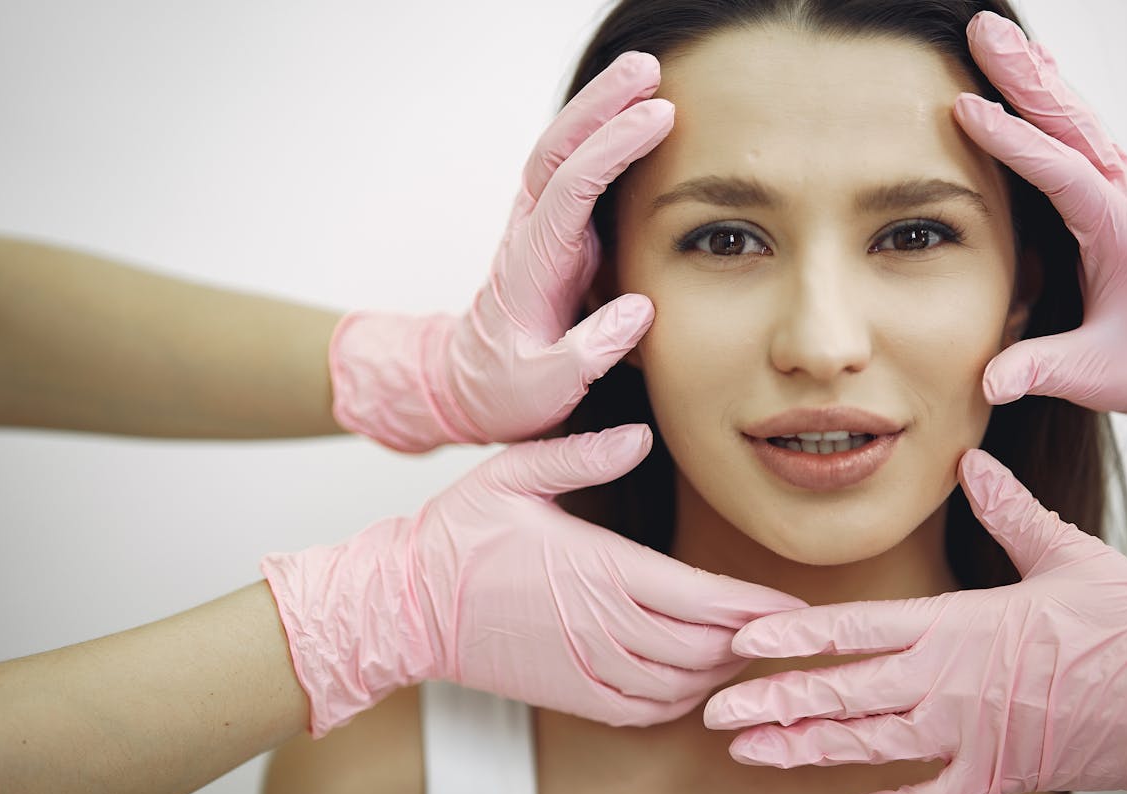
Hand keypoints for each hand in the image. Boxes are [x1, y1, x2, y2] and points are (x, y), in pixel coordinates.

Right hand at [263, 424, 806, 735]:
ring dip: (720, 671)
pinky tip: (693, 683)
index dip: (753, 607)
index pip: (700, 598)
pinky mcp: (569, 693)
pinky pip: (642, 711)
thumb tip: (640, 438)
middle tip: (784, 628)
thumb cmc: (458, 535)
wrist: (403, 604)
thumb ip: (581, 455)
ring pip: (679, 684)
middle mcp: (601, 627)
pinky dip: (679, 702)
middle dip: (750, 640)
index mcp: (598, 570)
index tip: (789, 605)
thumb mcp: (514, 473)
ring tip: (747, 650)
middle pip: (703, 647)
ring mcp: (585, 667)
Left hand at [329, 51, 672, 451]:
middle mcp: (531, 235)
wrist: (468, 388)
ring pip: (564, 153)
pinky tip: (633, 118)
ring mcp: (540, 230)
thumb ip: (588, 354)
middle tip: (648, 67)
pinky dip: (600, 138)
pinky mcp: (555, 236)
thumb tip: (639, 311)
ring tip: (646, 74)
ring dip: (600, 111)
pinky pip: (575, 174)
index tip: (658, 118)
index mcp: (530, 266)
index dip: (612, 149)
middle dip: (600, 104)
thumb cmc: (506, 392)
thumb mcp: (545, 388)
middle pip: (558, 149)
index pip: (570, 188)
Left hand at [703, 449, 1126, 793]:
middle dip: (774, 701)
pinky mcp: (994, 776)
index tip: (740, 642)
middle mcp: (948, 684)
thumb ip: (1008, 513)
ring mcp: (967, 736)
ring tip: (750, 753)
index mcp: (957, 625)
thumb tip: (974, 463)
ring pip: (867, 748)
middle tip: (716, 710)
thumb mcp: (1068, 556)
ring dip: (805, 751)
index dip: (791, 636)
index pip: (854, 628)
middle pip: (843, 693)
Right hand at [955, 13, 1126, 433]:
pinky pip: (1081, 135)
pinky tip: (1030, 73)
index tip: (968, 110)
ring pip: (1079, 120)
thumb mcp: (1093, 374)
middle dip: (1027, 76)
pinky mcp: (1114, 195)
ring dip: (1037, 75)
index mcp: (1126, 237)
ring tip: (995, 36)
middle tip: (983, 32)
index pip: (1065, 176)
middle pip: (1075, 125)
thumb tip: (989, 385)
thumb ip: (1039, 370)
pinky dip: (1051, 99)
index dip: (1016, 143)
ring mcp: (1124, 193)